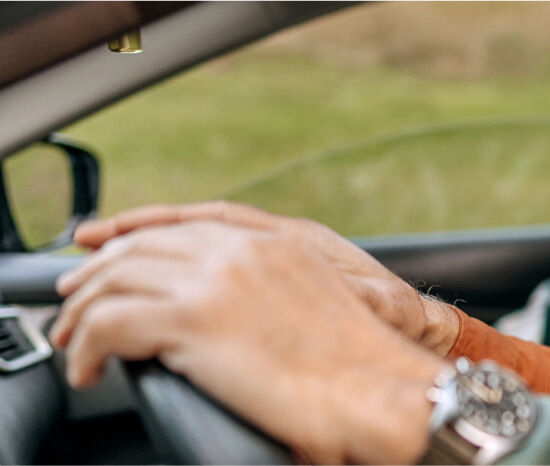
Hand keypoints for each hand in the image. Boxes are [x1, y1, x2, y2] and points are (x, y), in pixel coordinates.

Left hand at [51, 221, 444, 463]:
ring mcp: (218, 280)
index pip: (191, 221)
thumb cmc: (366, 366)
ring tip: (73, 338)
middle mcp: (246, 250)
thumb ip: (280, 293)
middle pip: (146, 242)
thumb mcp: (322, 306)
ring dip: (85, 308)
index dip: (140, 231)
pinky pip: (110, 321)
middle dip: (101, 267)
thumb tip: (243, 315)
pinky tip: (91, 366)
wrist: (385, 385)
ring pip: (118, 275)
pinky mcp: (194, 320)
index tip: (107, 245)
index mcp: (282, 243)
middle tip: (74, 296)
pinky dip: (88, 345)